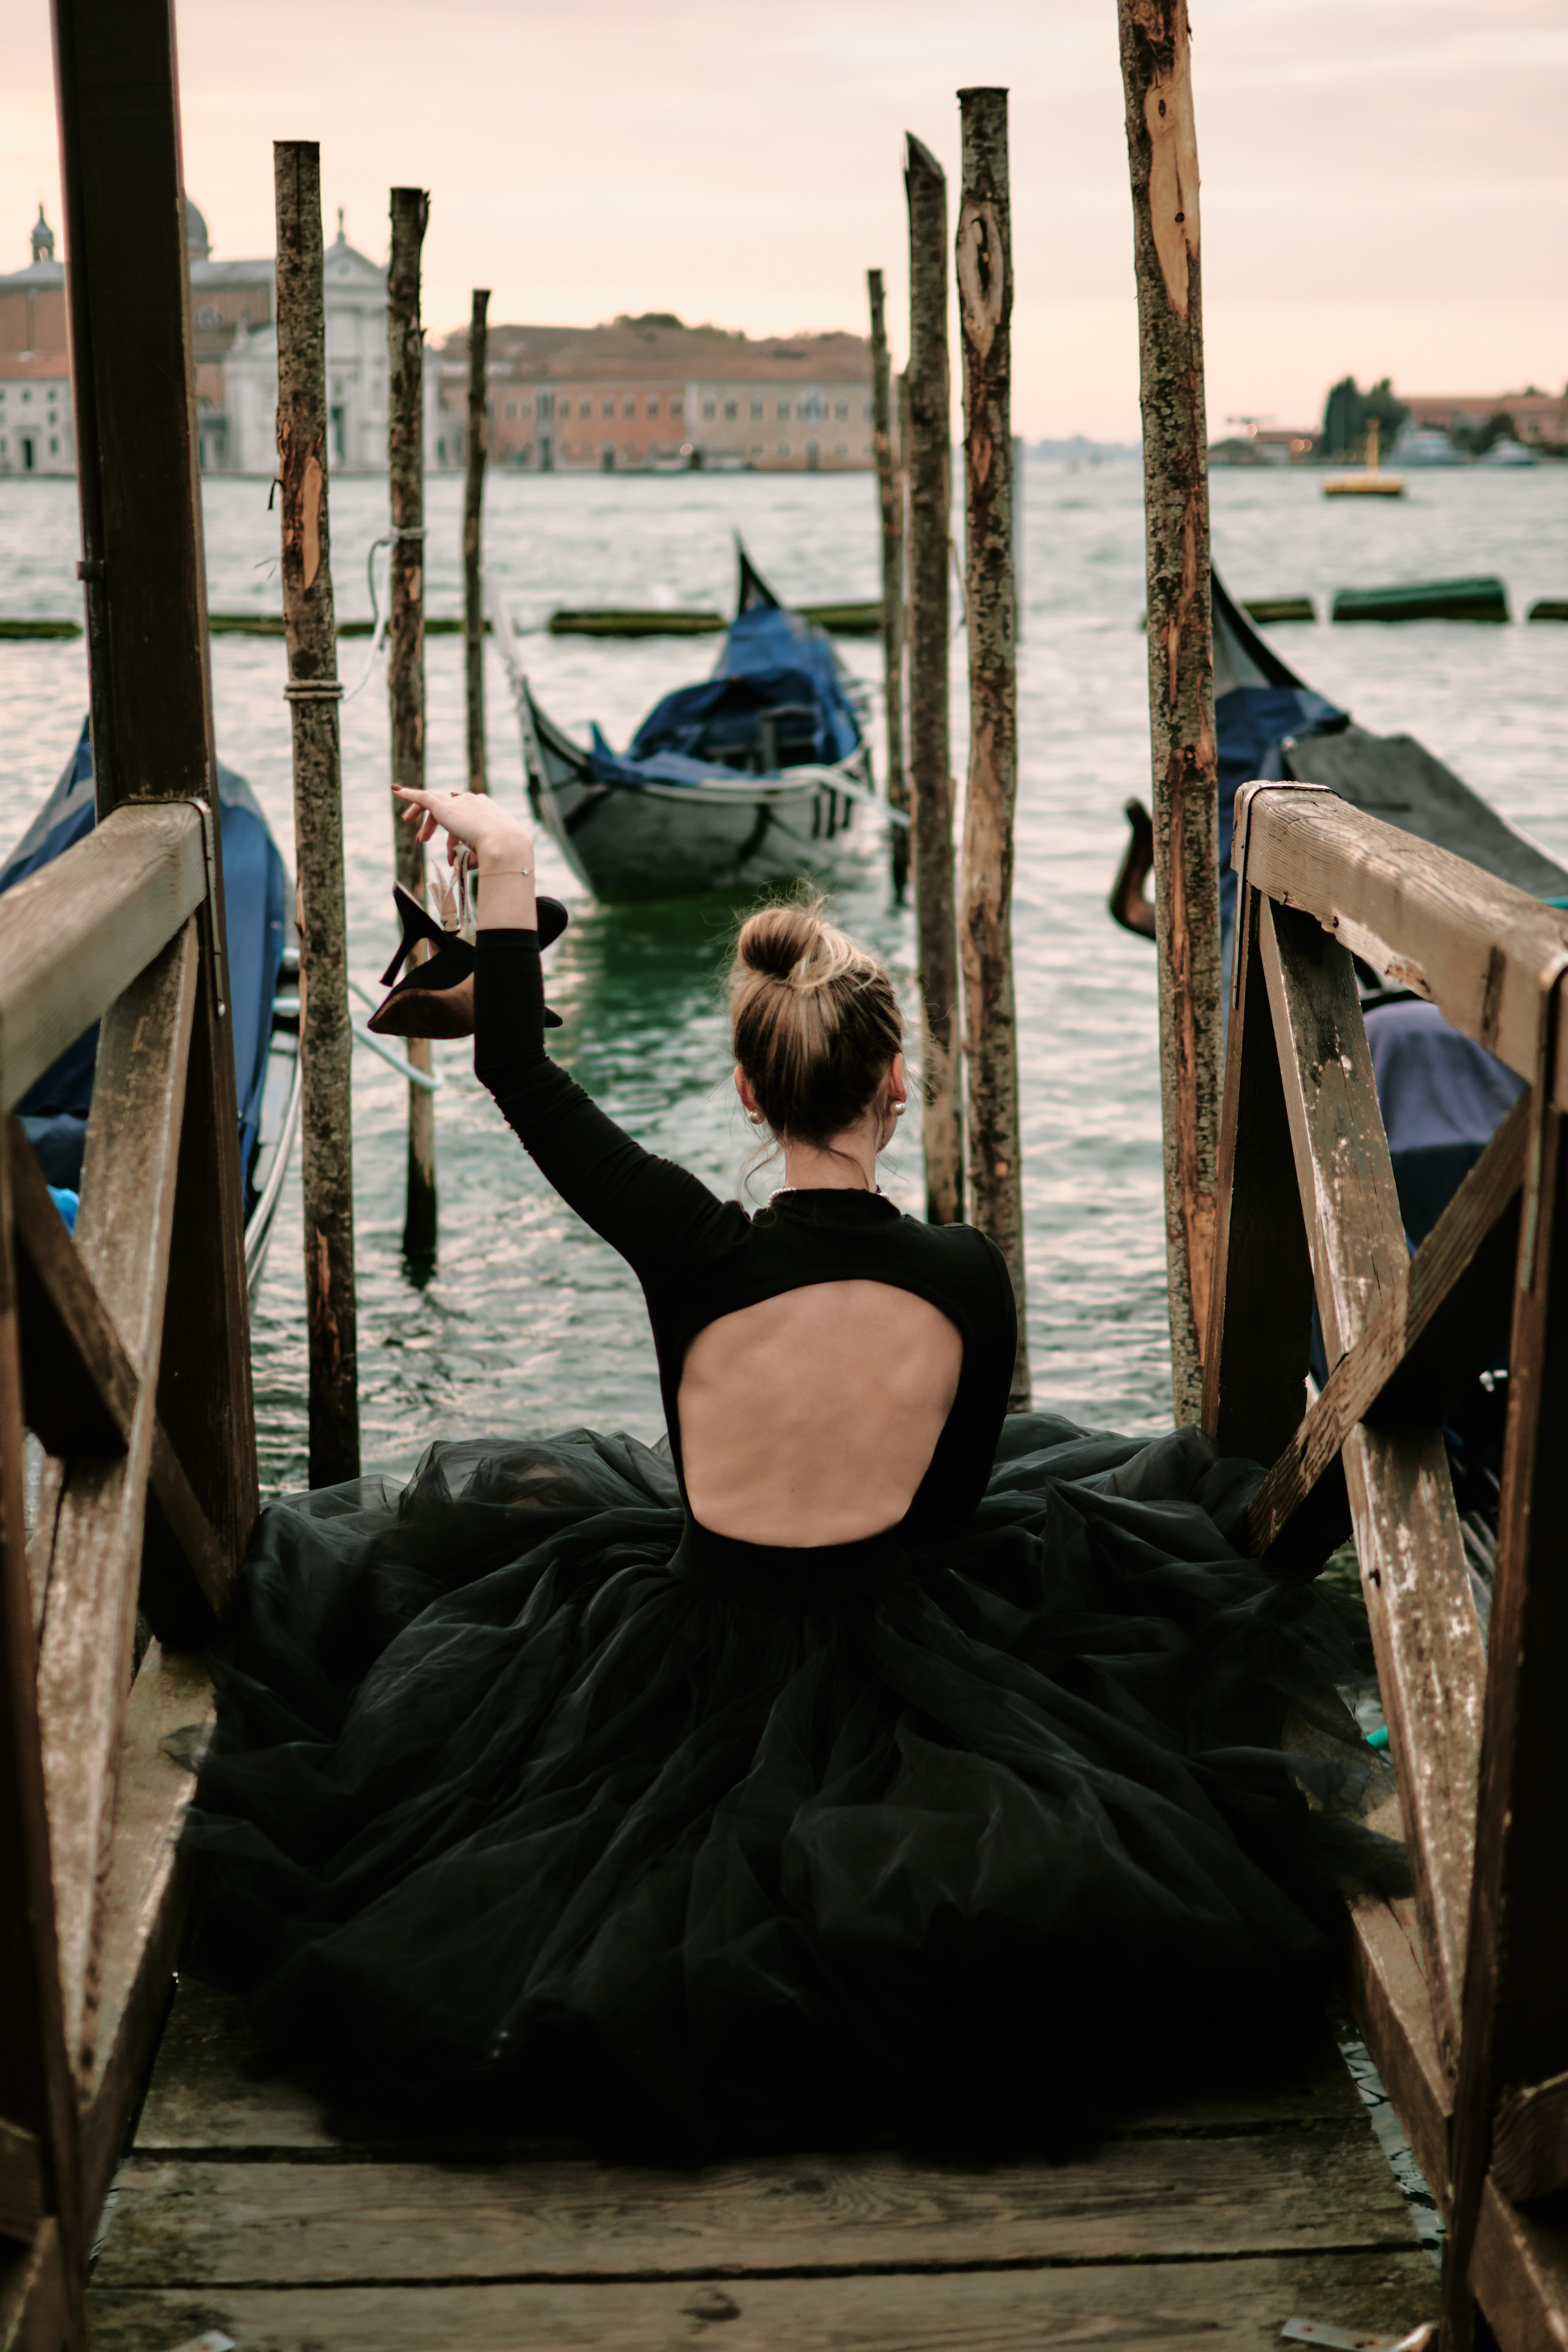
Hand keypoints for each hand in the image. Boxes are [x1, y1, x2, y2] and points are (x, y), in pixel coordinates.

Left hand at [393, 786, 532, 870]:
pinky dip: (409, 794)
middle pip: (449, 808)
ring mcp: (459, 802)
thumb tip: (460, 864)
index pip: (465, 819)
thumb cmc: (501, 854)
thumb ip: (471, 857)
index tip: (452, 853)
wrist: (503, 844)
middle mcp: (472, 802)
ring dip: (420, 813)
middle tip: (422, 839)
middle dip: (433, 823)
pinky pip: (423, 797)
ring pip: (434, 801)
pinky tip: (396, 791)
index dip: (454, 836)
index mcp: (486, 811)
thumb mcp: (485, 855)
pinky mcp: (444, 807)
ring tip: (406, 820)